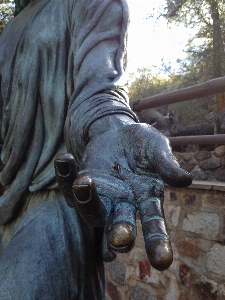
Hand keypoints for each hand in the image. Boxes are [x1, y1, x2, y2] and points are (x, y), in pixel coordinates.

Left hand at [54, 123, 191, 270]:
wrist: (121, 134)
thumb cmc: (144, 145)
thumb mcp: (157, 148)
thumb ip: (167, 164)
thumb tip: (186, 180)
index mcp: (147, 200)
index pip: (154, 226)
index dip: (158, 243)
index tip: (162, 262)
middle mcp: (123, 205)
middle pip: (119, 227)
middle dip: (119, 234)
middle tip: (120, 240)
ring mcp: (101, 197)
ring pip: (91, 212)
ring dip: (86, 201)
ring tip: (84, 182)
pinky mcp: (84, 183)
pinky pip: (70, 185)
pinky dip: (65, 174)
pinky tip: (65, 158)